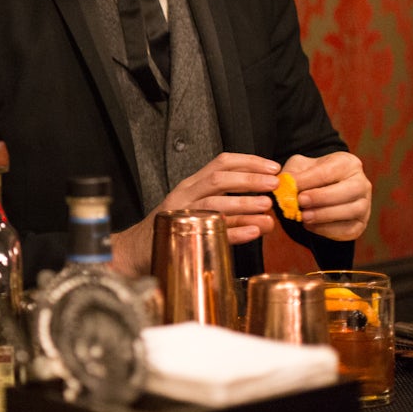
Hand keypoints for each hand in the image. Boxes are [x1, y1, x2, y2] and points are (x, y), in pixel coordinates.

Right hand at [111, 152, 281, 276]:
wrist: (138, 249)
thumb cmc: (174, 227)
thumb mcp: (198, 207)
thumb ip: (227, 205)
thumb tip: (266, 210)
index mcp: (191, 184)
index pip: (221, 163)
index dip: (249, 162)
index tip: (273, 168)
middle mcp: (185, 194)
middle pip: (218, 179)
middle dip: (249, 179)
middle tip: (274, 185)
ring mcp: (180, 214)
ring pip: (214, 203)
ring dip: (243, 203)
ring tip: (266, 208)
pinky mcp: (178, 234)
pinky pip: (210, 231)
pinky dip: (234, 232)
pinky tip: (253, 232)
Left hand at [280, 151, 371, 241]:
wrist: (317, 193)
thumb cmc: (309, 176)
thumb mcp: (299, 167)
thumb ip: (292, 174)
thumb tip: (283, 184)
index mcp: (347, 164)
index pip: (329, 171)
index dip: (309, 180)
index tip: (291, 186)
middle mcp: (361, 183)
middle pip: (348, 190)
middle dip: (322, 197)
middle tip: (301, 201)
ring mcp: (364, 205)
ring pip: (351, 211)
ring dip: (325, 215)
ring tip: (303, 216)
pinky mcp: (360, 224)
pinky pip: (348, 229)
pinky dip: (328, 229)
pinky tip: (310, 226)